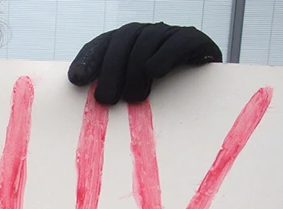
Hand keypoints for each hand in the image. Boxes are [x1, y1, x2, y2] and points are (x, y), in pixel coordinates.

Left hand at [68, 23, 222, 104]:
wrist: (205, 86)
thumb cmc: (160, 95)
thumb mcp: (130, 93)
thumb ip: (110, 93)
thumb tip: (83, 93)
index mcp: (125, 44)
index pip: (102, 44)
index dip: (88, 59)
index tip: (77, 79)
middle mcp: (144, 34)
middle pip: (122, 40)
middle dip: (110, 70)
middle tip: (106, 100)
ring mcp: (168, 34)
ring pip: (146, 41)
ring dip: (135, 70)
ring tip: (133, 98)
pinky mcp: (193, 40)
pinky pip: (178, 41)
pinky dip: (165, 55)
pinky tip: (155, 72)